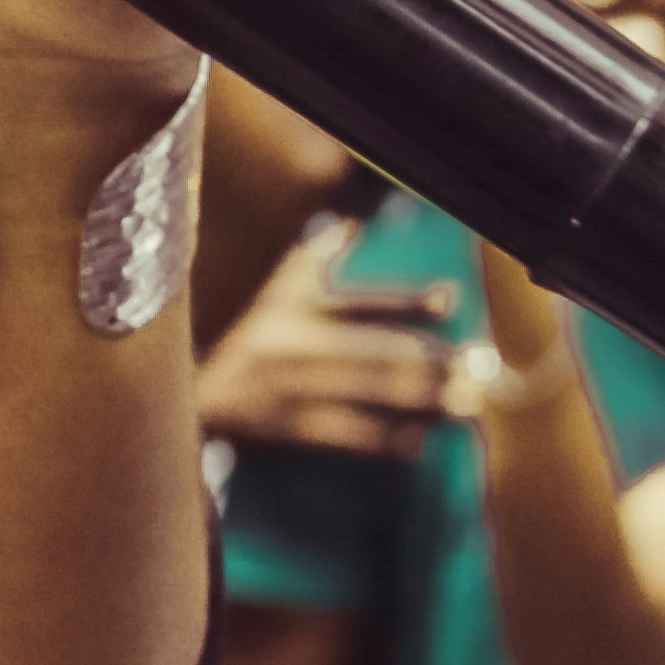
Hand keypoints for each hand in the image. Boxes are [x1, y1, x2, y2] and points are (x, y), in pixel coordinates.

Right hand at [195, 223, 458, 457]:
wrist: (190, 400)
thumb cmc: (248, 344)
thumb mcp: (273, 296)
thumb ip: (312, 261)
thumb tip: (352, 221)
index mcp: (294, 307)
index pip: (358, 300)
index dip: (403, 300)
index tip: (449, 301)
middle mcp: (291, 343)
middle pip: (371, 351)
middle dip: (427, 362)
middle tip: (474, 371)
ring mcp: (286, 387)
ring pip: (363, 394)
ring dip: (417, 401)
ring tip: (462, 406)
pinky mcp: (281, 427)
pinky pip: (340, 434)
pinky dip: (380, 439)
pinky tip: (416, 443)